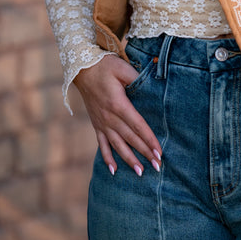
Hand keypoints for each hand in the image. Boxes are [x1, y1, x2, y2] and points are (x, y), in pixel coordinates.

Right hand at [74, 55, 161, 176]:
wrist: (81, 69)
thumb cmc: (105, 66)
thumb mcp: (122, 68)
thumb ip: (137, 78)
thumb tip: (155, 86)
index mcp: (118, 104)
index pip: (137, 125)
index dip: (149, 139)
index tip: (159, 152)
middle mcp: (109, 117)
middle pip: (130, 138)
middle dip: (144, 153)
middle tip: (158, 166)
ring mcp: (101, 123)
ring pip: (117, 145)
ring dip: (129, 159)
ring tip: (140, 172)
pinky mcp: (96, 124)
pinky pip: (102, 144)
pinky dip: (107, 158)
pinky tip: (113, 171)